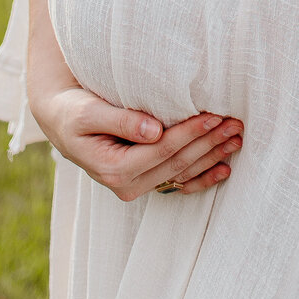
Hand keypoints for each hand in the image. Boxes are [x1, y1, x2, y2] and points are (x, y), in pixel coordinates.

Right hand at [33, 82, 242, 199]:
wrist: (62, 121)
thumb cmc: (74, 111)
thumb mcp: (88, 113)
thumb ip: (120, 120)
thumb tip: (153, 130)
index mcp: (113, 169)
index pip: (162, 150)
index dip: (189, 132)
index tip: (213, 115)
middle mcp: (126, 185)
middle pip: (177, 163)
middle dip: (208, 143)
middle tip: (235, 123)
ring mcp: (136, 187)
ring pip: (182, 174)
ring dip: (211, 156)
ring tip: (236, 138)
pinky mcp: (143, 182)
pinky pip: (178, 184)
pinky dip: (203, 177)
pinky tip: (224, 169)